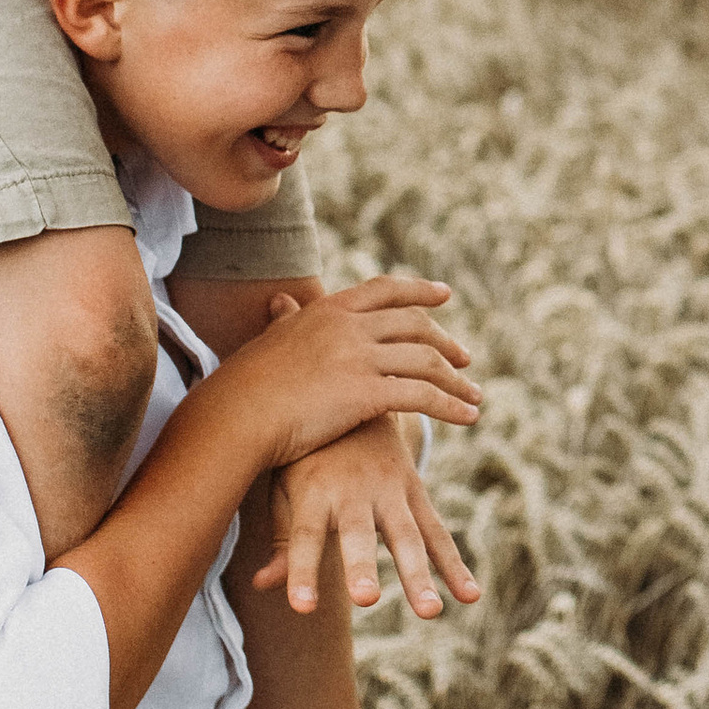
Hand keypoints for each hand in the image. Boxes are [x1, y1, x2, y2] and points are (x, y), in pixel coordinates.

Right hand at [214, 277, 481, 483]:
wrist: (233, 417)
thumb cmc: (244, 386)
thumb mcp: (271, 339)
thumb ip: (288, 320)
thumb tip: (281, 303)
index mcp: (329, 310)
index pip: (385, 290)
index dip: (419, 290)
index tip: (445, 294)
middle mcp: (349, 327)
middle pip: (415, 325)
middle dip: (446, 341)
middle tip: (465, 358)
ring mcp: (359, 357)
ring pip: (426, 361)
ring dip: (457, 380)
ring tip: (475, 396)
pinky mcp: (366, 393)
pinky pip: (423, 396)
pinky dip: (452, 406)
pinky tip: (468, 418)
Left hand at [247, 413, 480, 620]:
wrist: (355, 390)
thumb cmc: (310, 452)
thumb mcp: (287, 487)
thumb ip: (283, 539)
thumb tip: (261, 585)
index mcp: (314, 489)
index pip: (303, 536)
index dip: (301, 571)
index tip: (303, 607)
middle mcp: (354, 490)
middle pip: (358, 534)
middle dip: (361, 566)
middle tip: (365, 599)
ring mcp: (390, 490)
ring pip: (407, 536)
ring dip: (419, 574)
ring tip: (430, 612)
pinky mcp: (416, 491)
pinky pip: (437, 534)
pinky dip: (454, 565)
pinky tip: (471, 596)